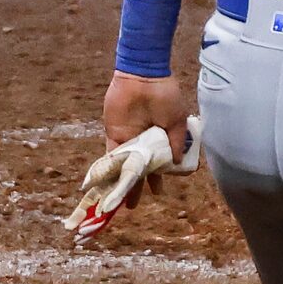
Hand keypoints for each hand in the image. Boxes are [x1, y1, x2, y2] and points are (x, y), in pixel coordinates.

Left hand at [72, 76, 197, 242]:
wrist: (143, 77)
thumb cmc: (165, 96)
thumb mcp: (177, 120)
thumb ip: (177, 141)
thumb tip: (177, 162)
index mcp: (162, 138)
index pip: (159, 163)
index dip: (158, 179)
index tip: (158, 192)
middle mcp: (144, 142)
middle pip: (139, 169)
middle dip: (135, 188)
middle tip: (131, 206)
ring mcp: (128, 140)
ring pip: (123, 167)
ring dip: (120, 185)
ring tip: (116, 203)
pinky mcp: (114, 135)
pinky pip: (110, 156)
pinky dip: (106, 170)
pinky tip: (104, 185)